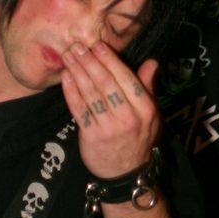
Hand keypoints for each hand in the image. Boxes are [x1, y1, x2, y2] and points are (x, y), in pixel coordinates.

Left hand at [60, 40, 159, 178]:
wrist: (125, 172)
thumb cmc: (138, 137)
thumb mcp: (151, 114)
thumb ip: (148, 87)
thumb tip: (152, 62)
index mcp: (146, 109)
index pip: (127, 79)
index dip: (111, 60)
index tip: (98, 45)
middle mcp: (129, 117)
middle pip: (106, 84)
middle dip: (90, 62)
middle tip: (78, 46)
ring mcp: (109, 128)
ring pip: (91, 94)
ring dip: (78, 72)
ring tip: (68, 56)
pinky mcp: (92, 136)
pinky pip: (79, 109)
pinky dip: (70, 91)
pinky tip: (66, 77)